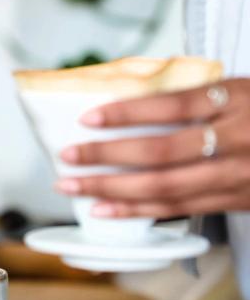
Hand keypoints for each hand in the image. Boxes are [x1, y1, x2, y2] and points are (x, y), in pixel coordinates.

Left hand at [54, 78, 249, 218]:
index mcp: (239, 99)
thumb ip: (198, 96)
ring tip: (72, 185)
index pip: (173, 104)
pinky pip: (180, 208)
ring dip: (112, 188)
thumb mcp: (244, 89)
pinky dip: (139, 210)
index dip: (128, 112)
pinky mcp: (236, 200)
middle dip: (108, 156)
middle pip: (162, 151)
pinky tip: (106, 208)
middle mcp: (238, 138)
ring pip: (165, 186)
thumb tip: (130, 99)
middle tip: (68, 156)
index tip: (88, 116)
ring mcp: (238, 174)